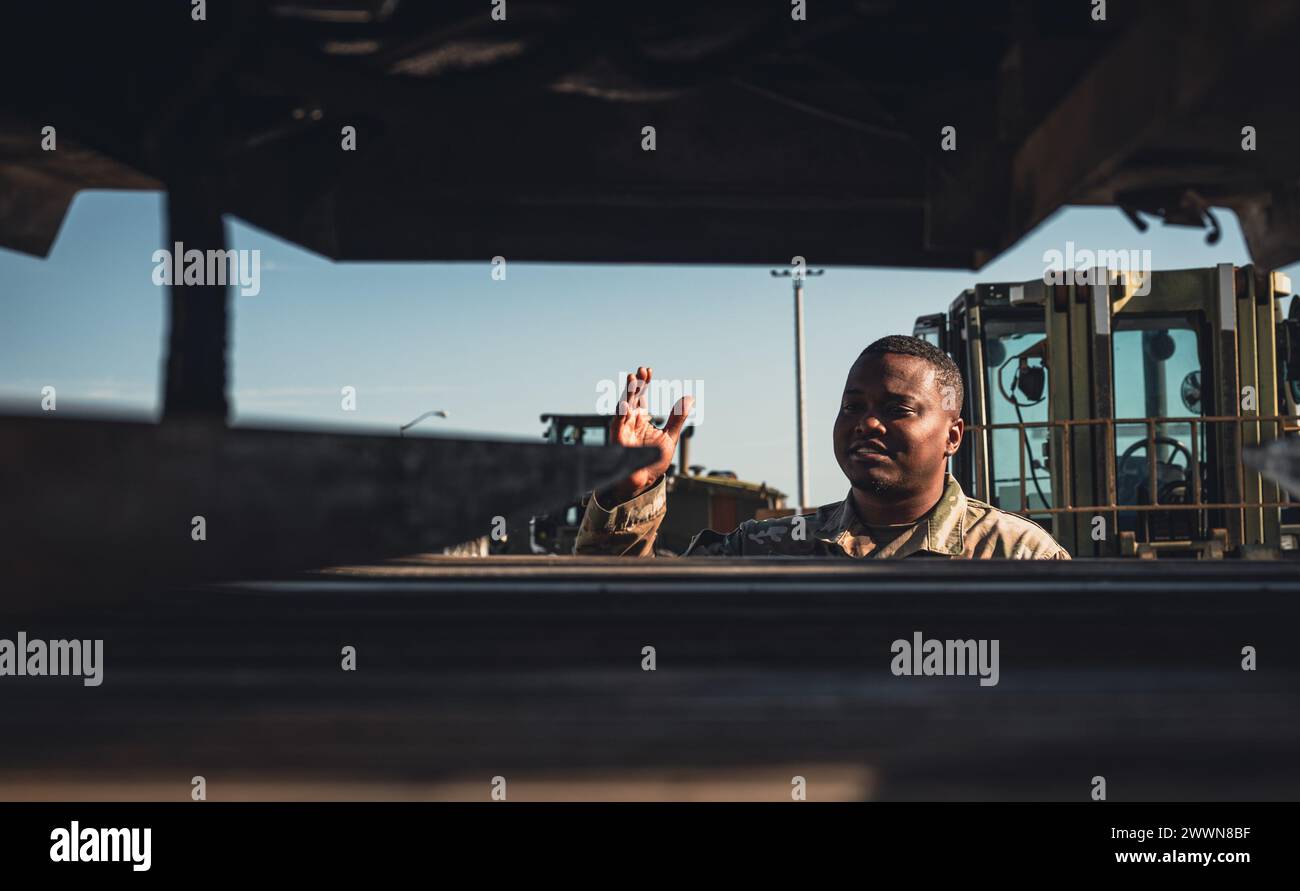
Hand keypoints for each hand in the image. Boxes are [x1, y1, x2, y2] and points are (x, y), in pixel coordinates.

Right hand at [604, 366, 693, 503]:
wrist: (644, 479)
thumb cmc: (653, 459)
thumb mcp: (670, 436)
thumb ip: (677, 418)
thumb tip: (690, 398)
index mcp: (641, 417)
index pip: (641, 395)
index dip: (644, 382)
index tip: (649, 371)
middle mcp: (630, 419)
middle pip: (632, 396)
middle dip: (636, 383)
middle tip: (641, 371)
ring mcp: (623, 427)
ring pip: (624, 405)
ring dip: (627, 393)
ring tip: (632, 378)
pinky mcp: (618, 438)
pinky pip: (617, 423)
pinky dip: (621, 413)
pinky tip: (626, 404)